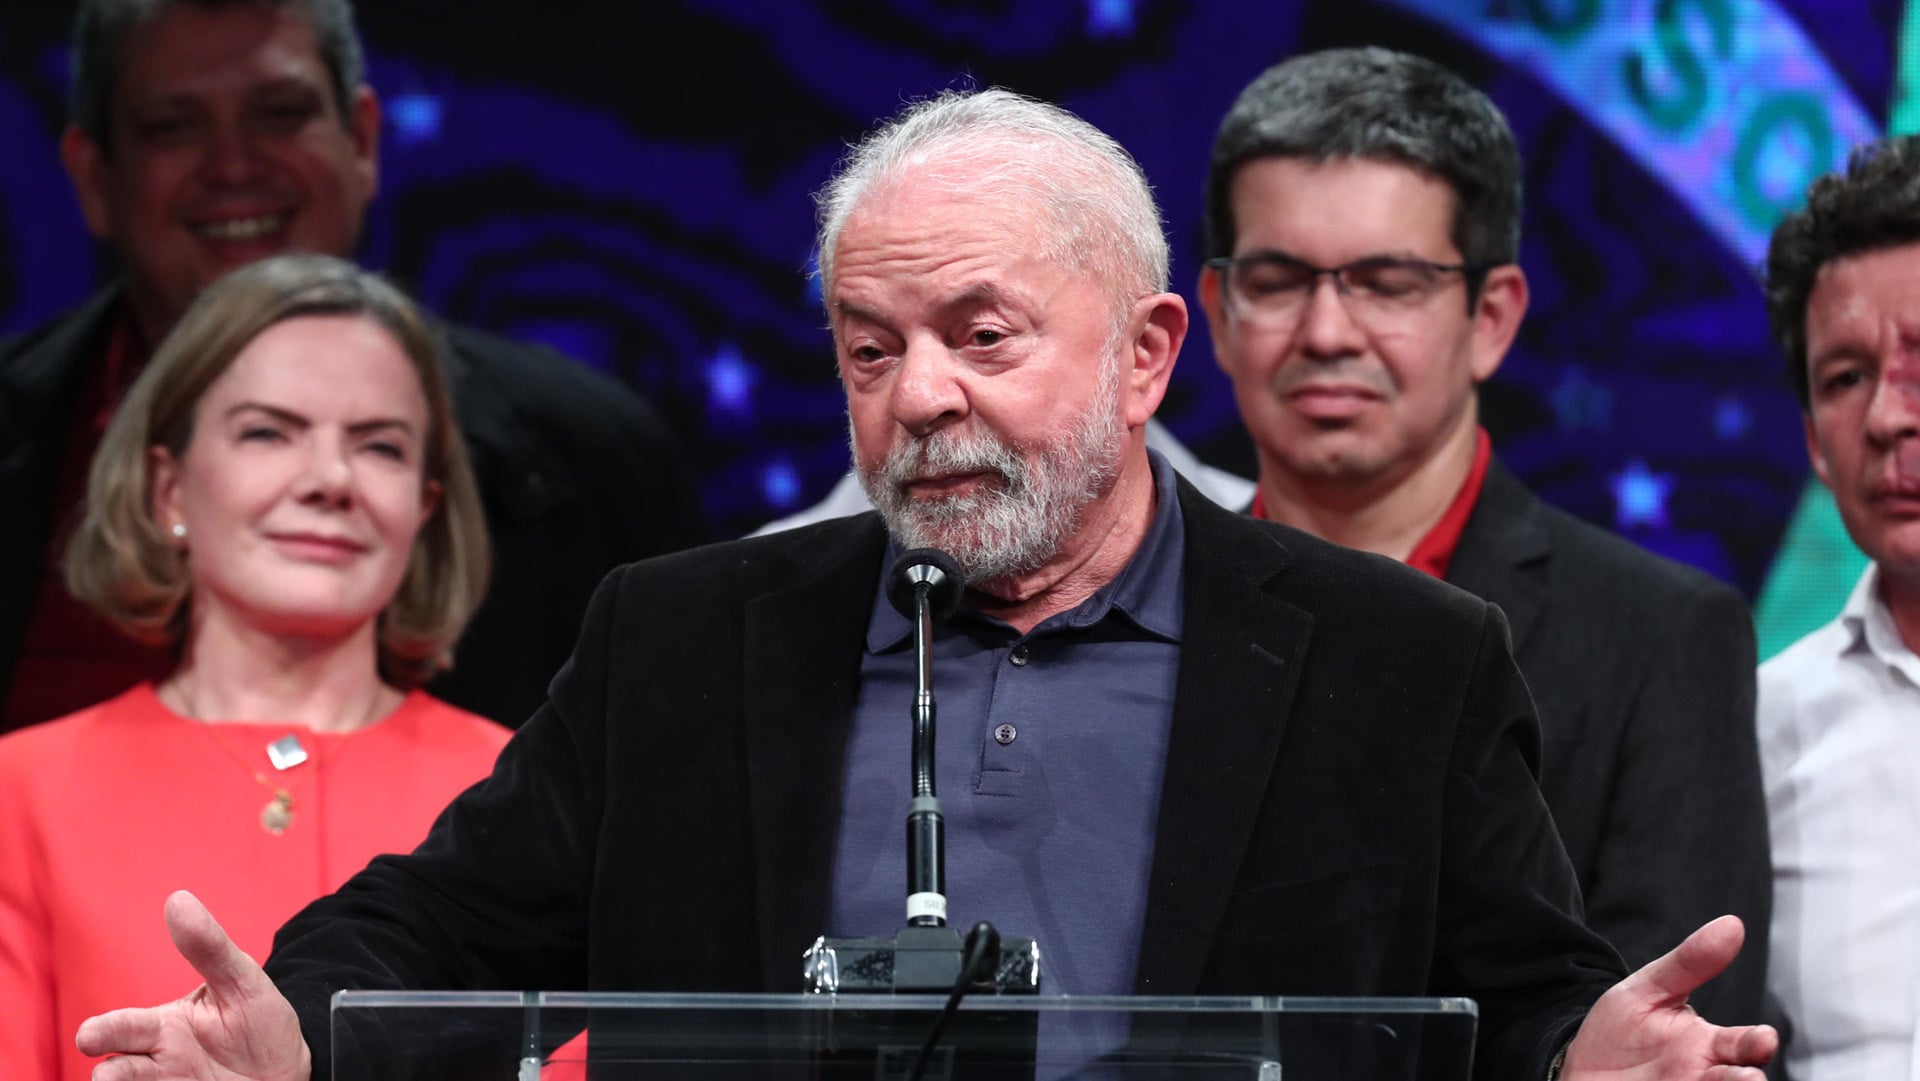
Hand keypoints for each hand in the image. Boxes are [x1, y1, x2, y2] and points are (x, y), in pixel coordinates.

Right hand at [75, 891, 309, 1080]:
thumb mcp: (242, 981)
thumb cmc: (257, 1021)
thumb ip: (209, 947)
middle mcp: (156, 1064)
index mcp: (162, 1029)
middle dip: (109, 1074)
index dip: (104, 1032)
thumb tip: (178, 900)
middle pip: (119, 1070)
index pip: (123, 1029)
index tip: (90, 1036)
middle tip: (106, 1076)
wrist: (287, 1067)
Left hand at [1563, 915, 1777, 1079]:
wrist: (1578, 1071)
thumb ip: (1689, 963)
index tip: (1764, 1038)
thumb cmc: (1619, 1032)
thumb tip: (1733, 924)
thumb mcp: (1646, 990)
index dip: (1756, 1043)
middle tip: (1748, 1076)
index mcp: (1706, 1045)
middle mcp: (1704, 1076)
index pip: (1743, 1044)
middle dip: (1746, 1080)